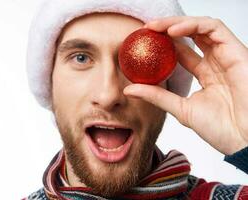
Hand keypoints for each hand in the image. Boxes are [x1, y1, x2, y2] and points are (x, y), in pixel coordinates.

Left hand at [124, 16, 247, 154]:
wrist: (243, 140)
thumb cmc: (220, 128)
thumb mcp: (181, 109)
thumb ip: (157, 96)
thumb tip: (129, 90)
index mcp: (205, 74)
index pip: (181, 52)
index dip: (162, 44)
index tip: (141, 43)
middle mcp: (215, 62)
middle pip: (189, 36)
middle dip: (166, 29)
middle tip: (145, 29)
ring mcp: (226, 55)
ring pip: (200, 27)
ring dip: (176, 23)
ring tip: (154, 27)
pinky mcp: (236, 51)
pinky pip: (214, 28)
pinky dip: (193, 25)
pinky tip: (173, 32)